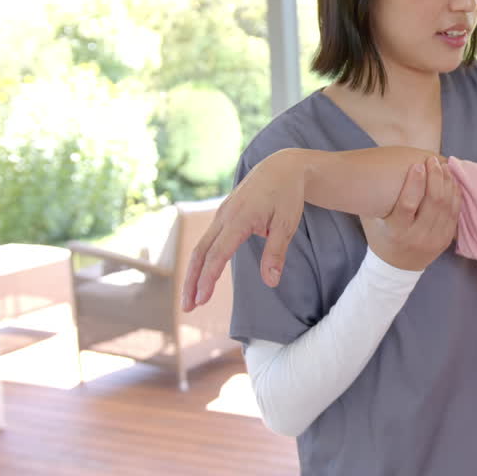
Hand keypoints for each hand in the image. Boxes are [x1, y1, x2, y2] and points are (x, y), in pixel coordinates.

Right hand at [182, 149, 306, 310]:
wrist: (281, 167)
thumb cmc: (287, 195)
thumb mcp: (288, 223)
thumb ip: (276, 253)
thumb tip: (271, 282)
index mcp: (240, 219)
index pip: (218, 254)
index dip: (208, 278)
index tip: (202, 299)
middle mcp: (224, 216)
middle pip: (201, 253)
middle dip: (192, 281)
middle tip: (188, 307)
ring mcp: (221, 215)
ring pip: (200, 247)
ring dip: (193, 273)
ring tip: (190, 298)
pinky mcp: (222, 215)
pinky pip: (207, 240)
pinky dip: (200, 260)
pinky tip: (200, 275)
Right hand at [360, 157, 460, 270]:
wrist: (395, 267)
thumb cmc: (380, 234)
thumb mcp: (372, 218)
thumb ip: (374, 197)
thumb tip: (370, 167)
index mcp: (396, 231)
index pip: (408, 204)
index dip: (415, 182)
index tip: (417, 164)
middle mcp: (416, 237)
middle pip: (433, 203)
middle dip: (435, 177)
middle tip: (433, 160)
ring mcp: (433, 240)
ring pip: (447, 207)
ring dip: (448, 183)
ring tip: (444, 166)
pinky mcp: (445, 240)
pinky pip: (455, 214)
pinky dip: (455, 195)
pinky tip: (451, 181)